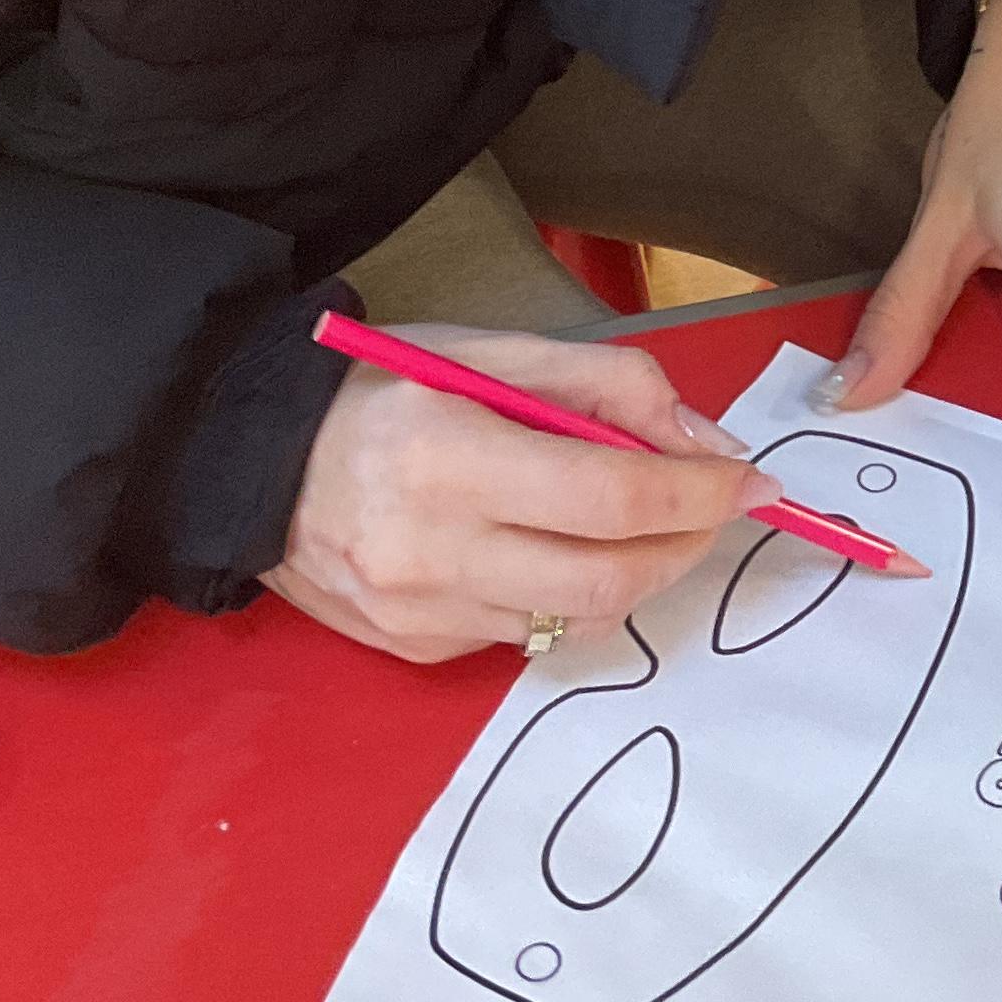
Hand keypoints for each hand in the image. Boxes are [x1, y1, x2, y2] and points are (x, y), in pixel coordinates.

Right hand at [266, 326, 768, 661]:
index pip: (613, 493)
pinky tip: (550, 550)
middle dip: (687, 546)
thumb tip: (708, 444)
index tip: (753, 482)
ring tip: (640, 526)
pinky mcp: (414, 648)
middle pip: (609, 577)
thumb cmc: (380, 391)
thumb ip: (608, 386)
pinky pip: (524, 635)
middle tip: (711, 512)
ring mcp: (419, 612)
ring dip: (636, 575)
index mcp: (450, 455)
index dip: (700, 492)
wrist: (248, 461)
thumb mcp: (488, 353)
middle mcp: (432, 549)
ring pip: (576, 618)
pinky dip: (564, 594)